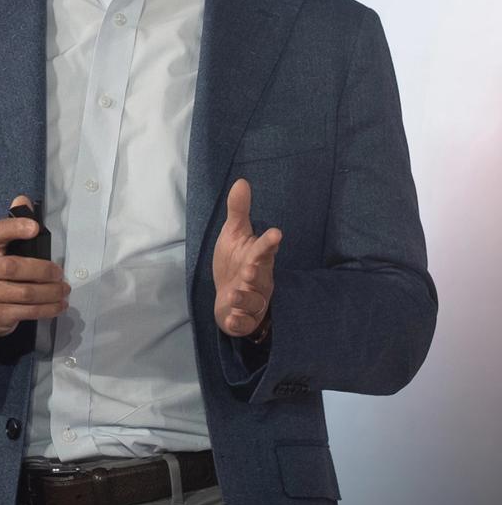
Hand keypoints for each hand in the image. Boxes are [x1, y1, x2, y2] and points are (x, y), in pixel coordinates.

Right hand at [0, 194, 71, 346]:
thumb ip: (13, 225)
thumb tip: (22, 198)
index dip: (15, 229)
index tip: (34, 228)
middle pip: (13, 268)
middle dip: (42, 270)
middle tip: (60, 273)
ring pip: (24, 293)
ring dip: (50, 292)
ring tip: (64, 290)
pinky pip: (27, 312)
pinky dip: (47, 309)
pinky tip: (58, 305)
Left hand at [213, 177, 281, 339]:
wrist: (229, 298)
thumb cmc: (236, 263)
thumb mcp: (234, 235)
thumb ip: (238, 211)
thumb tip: (241, 181)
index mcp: (257, 258)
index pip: (264, 249)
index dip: (269, 242)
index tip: (275, 233)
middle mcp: (258, 279)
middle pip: (261, 276)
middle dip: (257, 273)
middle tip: (250, 268)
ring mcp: (252, 300)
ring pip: (254, 301)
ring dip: (245, 298)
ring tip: (233, 294)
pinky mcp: (243, 318)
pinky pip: (244, 322)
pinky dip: (239, 321)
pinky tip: (232, 319)